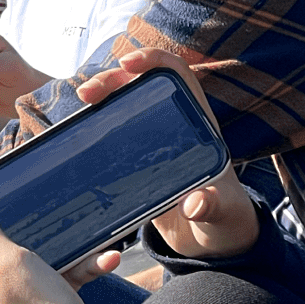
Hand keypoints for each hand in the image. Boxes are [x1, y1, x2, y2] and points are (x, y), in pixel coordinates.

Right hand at [76, 48, 258, 260]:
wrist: (213, 242)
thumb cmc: (225, 221)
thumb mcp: (220, 215)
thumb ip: (212, 207)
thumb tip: (195, 204)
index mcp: (199, 128)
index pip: (179, 77)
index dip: (155, 61)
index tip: (128, 64)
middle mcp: (175, 128)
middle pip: (143, 85)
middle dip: (115, 78)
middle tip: (88, 92)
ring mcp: (154, 144)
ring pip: (125, 105)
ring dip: (102, 95)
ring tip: (82, 100)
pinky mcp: (136, 164)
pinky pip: (114, 133)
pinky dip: (97, 123)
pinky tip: (79, 127)